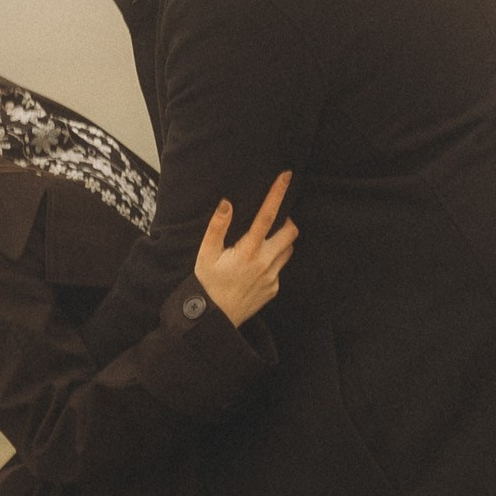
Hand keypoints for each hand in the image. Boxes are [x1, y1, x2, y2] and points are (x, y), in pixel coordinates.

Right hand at [194, 173, 296, 326]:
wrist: (214, 319)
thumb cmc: (207, 283)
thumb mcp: (206, 253)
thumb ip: (217, 226)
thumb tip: (227, 203)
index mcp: (248, 251)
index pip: (267, 216)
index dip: (277, 194)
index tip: (286, 177)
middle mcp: (264, 263)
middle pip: (290, 232)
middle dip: (288, 220)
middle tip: (275, 218)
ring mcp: (272, 277)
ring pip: (288, 250)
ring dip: (282, 240)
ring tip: (264, 240)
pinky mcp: (274, 289)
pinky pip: (280, 268)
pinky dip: (273, 260)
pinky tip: (255, 266)